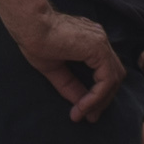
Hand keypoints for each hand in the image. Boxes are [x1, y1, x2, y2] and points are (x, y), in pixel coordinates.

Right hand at [15, 1, 124, 120]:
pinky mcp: (98, 48)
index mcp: (92, 43)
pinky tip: (82, 106)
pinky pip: (106, 78)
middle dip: (104, 99)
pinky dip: (97, 95)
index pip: (106, 71)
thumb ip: (71, 85)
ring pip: (113, 78)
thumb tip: (82, 106)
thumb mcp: (55, 69)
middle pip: (114, 75)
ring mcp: (102, 43)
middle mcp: (101, 41)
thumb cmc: (36, 41)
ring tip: (84, 114)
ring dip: (101, 100)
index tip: (84, 112)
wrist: (29, 25)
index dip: (99, 93)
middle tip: (90, 117)